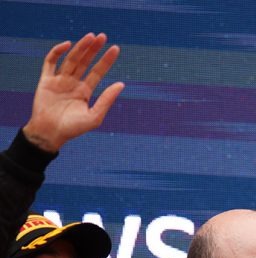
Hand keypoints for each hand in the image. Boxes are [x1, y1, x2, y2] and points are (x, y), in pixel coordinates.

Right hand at [22, 33, 124, 152]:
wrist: (50, 134)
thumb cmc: (73, 129)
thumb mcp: (95, 116)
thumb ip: (107, 100)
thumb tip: (122, 84)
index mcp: (85, 91)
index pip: (98, 71)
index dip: (106, 60)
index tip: (116, 48)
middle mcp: (73, 83)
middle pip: (85, 62)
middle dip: (93, 49)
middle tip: (103, 36)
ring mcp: (59, 81)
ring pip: (71, 59)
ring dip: (80, 47)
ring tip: (90, 36)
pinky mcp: (45, 81)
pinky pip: (50, 62)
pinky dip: (57, 52)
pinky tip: (68, 45)